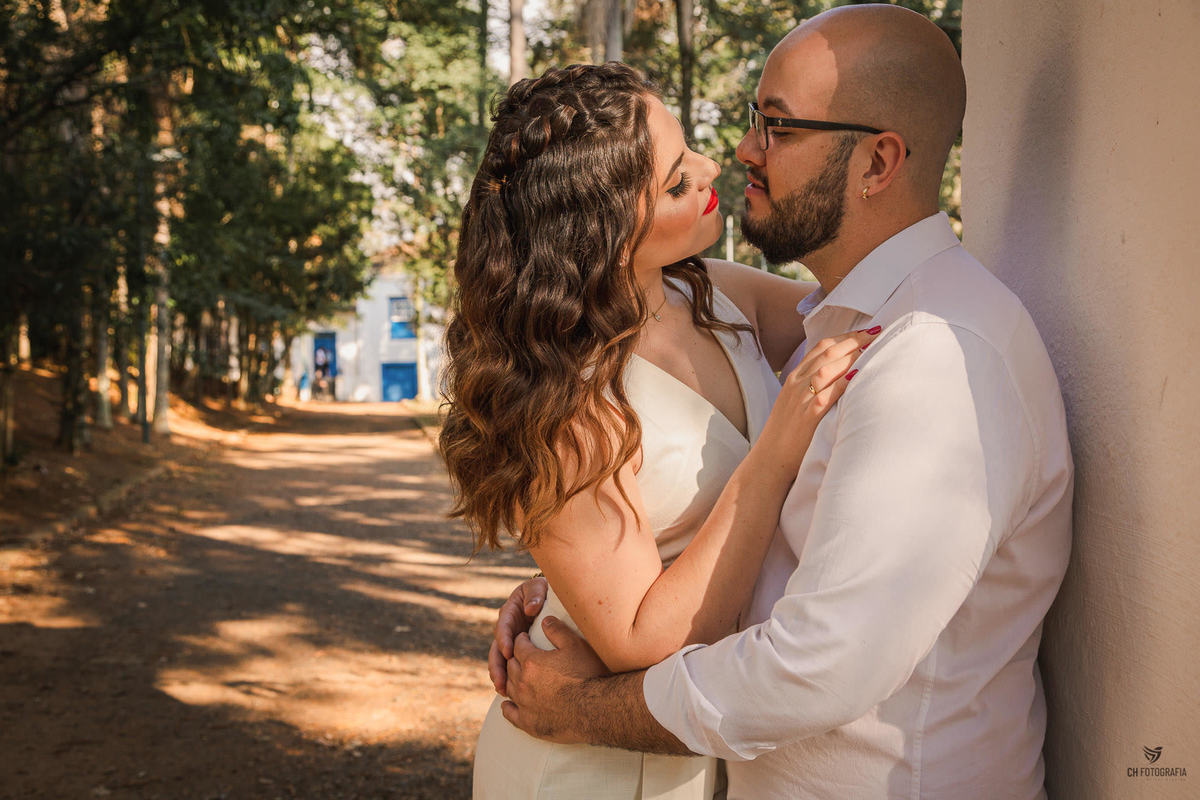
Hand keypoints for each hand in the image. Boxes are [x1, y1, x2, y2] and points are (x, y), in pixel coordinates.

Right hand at [489, 576, 547, 694]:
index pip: (503, 626)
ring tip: (502, 690)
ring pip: (500, 660)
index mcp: (510, 612)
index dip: (504, 639)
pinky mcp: (517, 650)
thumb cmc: (544, 590)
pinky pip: (510, 665)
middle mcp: (507, 628)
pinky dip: (508, 677)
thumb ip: (535, 594)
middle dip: (497, 665)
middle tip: (500, 681)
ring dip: (499, 675)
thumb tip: (531, 609)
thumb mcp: (539, 587)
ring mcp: (511, 640)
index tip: (508, 652)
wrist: (550, 597)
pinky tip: (510, 692)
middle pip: (497, 648)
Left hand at [501, 616, 610, 742]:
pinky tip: (508, 704)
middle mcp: (523, 682)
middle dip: (514, 658)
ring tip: (516, 677)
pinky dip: (507, 707)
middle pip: (511, 665)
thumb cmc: (588, 675)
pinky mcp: (528, 723)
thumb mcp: (575, 645)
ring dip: (511, 680)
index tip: (524, 638)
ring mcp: (524, 704)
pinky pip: (510, 713)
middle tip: (521, 656)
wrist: (595, 710)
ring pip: (509, 687)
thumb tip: (544, 619)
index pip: (518, 645)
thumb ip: (557, 630)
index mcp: (531, 661)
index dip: (522, 639)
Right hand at [760, 328, 878, 474]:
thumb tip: (838, 373)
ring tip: (871, 349)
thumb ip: (811, 385)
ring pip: (827, 369)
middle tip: (876, 333)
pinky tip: (858, 376)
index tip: (865, 331)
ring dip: (850, 357)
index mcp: (794, 378)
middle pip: (827, 353)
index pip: (821, 347)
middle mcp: (797, 384)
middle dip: (854, 340)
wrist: (770, 457)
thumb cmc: (786, 431)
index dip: (845, 336)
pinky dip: (842, 383)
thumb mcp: (794, 401)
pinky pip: (826, 395)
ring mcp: (801, 399)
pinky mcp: (808, 417)